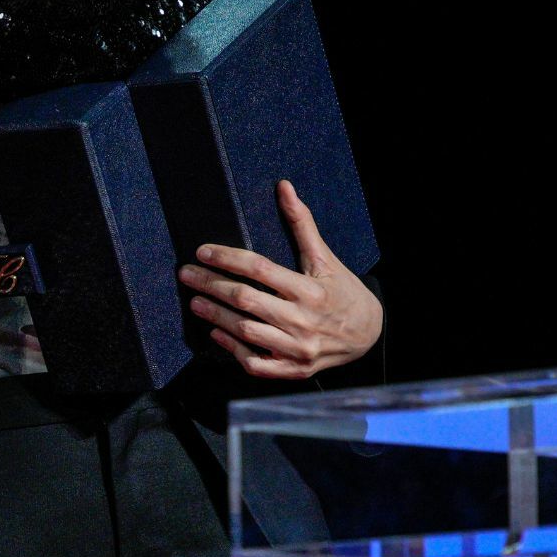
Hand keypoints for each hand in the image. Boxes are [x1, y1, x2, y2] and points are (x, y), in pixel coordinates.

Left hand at [176, 180, 382, 379]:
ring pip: (246, 331)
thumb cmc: (343, 292)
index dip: (227, 258)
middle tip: (186, 274)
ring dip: (215, 316)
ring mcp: (298, 348)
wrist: (370, 335)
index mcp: (310, 290)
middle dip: (210, 285)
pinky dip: (233, 350)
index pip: (259, 269)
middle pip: (245, 300)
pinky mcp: (294, 369)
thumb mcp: (325, 257)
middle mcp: (303, 320)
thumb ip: (301, 223)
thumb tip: (283, 187)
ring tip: (195, 301)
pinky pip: (256, 363)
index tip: (203, 252)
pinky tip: (217, 334)